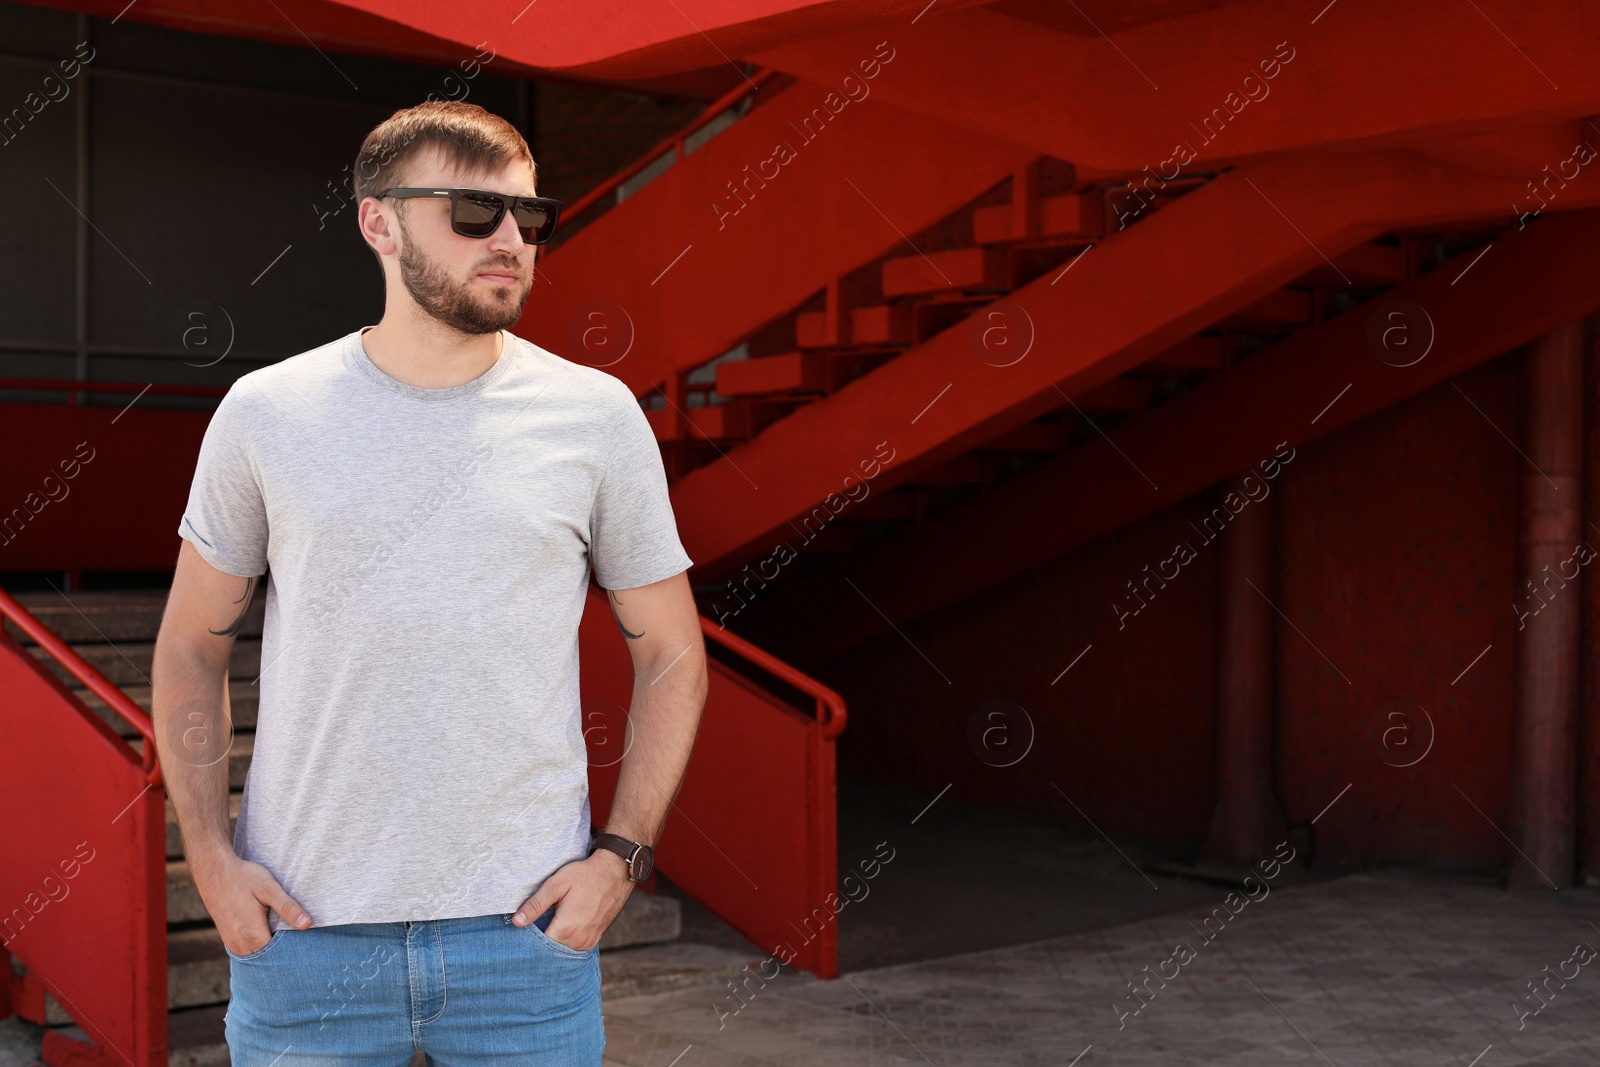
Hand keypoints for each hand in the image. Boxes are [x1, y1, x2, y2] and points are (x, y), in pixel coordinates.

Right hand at [192, 851, 311, 956]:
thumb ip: (287, 908)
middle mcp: (240, 945)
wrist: (214, 872)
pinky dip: (259, 943)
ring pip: (258, 954)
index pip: (280, 954)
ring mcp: (232, 944)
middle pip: (269, 957)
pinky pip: (249, 950)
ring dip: (270, 945)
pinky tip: (267, 928)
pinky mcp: (228, 940)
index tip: (303, 936)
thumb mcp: (269, 889)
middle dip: (282, 948)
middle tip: (295, 930)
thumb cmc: (243, 878)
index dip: (293, 946)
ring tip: (280, 928)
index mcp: (252, 936)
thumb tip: (307, 924)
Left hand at [512, 851, 632, 950]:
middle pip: (550, 949)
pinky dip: (565, 940)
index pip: (538, 945)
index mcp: (566, 928)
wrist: (615, 872)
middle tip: (533, 924)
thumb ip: (536, 904)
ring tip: (548, 923)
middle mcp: (578, 940)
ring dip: (553, 941)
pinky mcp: (595, 939)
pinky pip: (574, 947)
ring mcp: (588, 942)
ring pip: (562, 949)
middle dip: (540, 941)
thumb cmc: (585, 875)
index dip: (528, 937)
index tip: (522, 927)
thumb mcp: (557, 884)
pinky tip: (561, 926)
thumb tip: (516, 922)